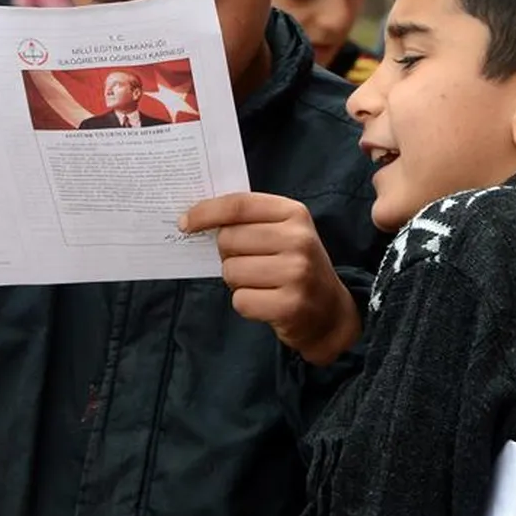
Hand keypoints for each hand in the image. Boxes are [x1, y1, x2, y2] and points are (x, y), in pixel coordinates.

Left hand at [181, 192, 360, 365]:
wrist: (330, 311)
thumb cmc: (295, 265)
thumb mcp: (283, 232)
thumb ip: (248, 220)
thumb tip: (194, 218)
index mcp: (294, 213)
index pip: (238, 205)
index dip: (206, 212)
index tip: (186, 222)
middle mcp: (298, 240)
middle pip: (228, 239)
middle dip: (228, 253)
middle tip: (249, 262)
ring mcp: (296, 273)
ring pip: (231, 271)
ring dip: (237, 281)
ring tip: (261, 283)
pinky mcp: (290, 306)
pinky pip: (240, 300)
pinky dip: (246, 303)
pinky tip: (266, 301)